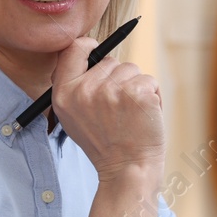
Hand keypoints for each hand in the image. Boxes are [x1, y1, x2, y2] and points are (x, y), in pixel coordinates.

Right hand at [49, 36, 163, 182]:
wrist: (127, 170)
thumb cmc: (104, 144)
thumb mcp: (72, 118)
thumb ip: (73, 87)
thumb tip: (84, 52)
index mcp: (65, 94)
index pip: (74, 49)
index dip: (89, 46)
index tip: (97, 50)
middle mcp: (85, 90)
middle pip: (110, 61)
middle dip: (118, 78)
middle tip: (117, 109)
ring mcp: (112, 91)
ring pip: (132, 70)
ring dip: (136, 88)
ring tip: (130, 115)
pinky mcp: (138, 93)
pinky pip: (149, 81)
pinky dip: (152, 96)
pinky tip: (144, 117)